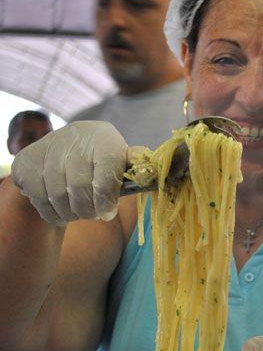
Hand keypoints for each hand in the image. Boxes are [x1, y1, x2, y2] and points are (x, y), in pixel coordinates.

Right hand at [11, 121, 127, 226]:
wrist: (62, 157)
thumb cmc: (100, 165)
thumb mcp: (120, 164)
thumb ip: (133, 170)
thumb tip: (149, 173)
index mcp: (104, 137)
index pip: (106, 168)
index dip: (107, 197)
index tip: (107, 213)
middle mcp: (75, 136)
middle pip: (80, 185)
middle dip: (88, 209)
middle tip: (93, 215)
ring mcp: (47, 146)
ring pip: (59, 194)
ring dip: (71, 213)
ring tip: (79, 213)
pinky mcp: (26, 161)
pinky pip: (39, 198)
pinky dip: (53, 213)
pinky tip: (62, 213)